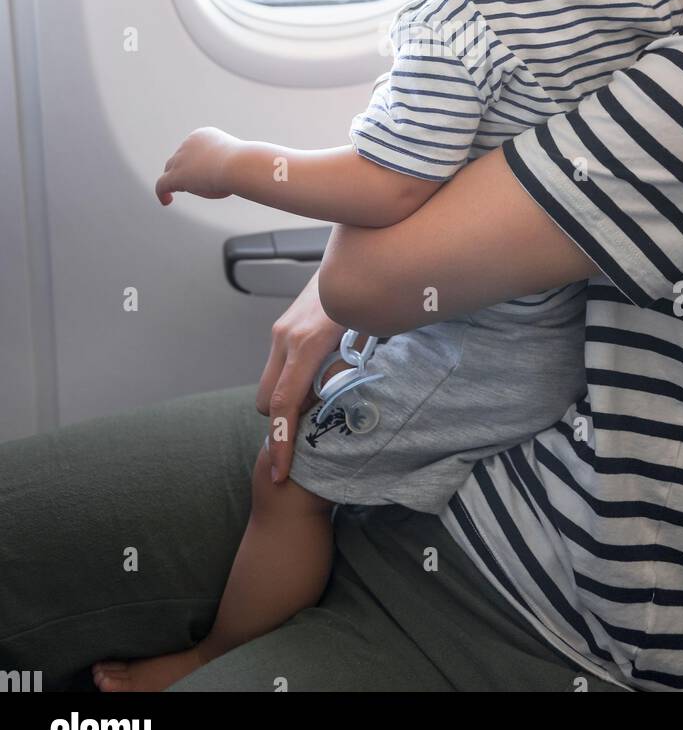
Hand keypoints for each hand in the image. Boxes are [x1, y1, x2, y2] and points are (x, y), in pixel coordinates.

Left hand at [155, 126, 240, 204]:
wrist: (240, 165)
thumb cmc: (244, 166)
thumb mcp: (235, 162)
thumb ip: (225, 166)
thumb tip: (221, 177)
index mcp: (202, 135)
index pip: (191, 148)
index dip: (193, 162)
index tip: (203, 172)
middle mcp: (188, 143)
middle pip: (178, 159)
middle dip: (183, 170)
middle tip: (196, 183)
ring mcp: (181, 159)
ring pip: (171, 171)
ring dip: (176, 181)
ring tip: (184, 191)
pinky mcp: (176, 175)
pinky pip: (162, 185)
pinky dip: (162, 193)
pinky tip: (167, 201)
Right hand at [256, 270, 346, 483]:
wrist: (357, 256)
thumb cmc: (369, 295)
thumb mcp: (366, 335)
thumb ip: (348, 369)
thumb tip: (340, 401)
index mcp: (306, 344)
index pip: (285, 405)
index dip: (282, 443)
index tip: (280, 473)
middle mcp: (286, 338)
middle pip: (267, 402)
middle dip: (284, 421)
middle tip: (317, 424)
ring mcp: (281, 331)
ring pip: (271, 384)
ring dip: (290, 400)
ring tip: (324, 398)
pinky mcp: (283, 327)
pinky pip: (279, 366)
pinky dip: (293, 380)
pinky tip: (320, 375)